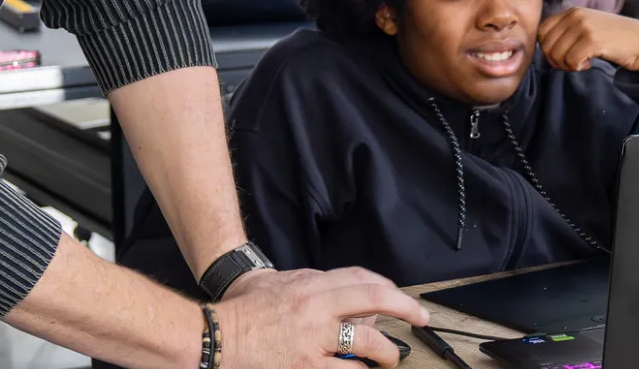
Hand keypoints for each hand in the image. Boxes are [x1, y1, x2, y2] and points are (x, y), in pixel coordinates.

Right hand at [217, 267, 427, 367]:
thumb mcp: (277, 284)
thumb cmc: (243, 310)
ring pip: (368, 342)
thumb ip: (308, 287)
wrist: (217, 335)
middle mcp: (316, 306)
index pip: (360, 278)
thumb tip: (338, 299)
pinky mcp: (307, 366)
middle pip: (373, 299)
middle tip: (421, 317)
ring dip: (386, 353)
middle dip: (405, 307)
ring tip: (388, 359)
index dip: (387, 287)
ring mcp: (314, 338)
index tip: (400, 297)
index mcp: (310, 284)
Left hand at [537, 8, 638, 79]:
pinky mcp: (592, 39)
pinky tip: (590, 63)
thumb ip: (566, 34)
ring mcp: (584, 26)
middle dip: (556, 60)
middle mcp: (575, 15)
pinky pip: (570, 61)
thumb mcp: (587, 29)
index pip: (541, 32)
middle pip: (546, 45)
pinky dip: (578, 67)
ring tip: (583, 62)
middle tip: (574, 63)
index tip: (563, 56)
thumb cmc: (615, 40)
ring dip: (567, 65)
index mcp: (571, 12)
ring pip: (556, 54)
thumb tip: (545, 51)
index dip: (548, 49)